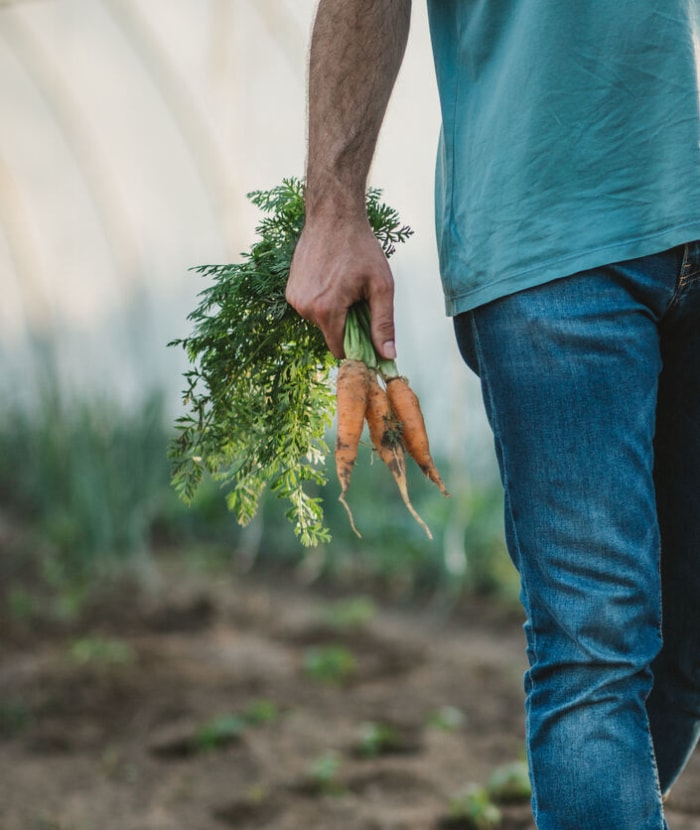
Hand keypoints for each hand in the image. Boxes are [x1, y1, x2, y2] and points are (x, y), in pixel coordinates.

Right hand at [286, 215, 395, 359]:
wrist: (333, 216)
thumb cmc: (360, 247)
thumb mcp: (381, 286)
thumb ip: (384, 323)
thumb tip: (387, 355)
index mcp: (327, 309)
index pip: (340, 350)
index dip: (357, 349)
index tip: (370, 338)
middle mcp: (305, 307)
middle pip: (331, 335)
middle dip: (348, 326)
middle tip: (359, 300)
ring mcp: (294, 298)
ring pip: (321, 322)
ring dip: (335, 313)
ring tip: (344, 286)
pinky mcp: (290, 290)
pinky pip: (311, 308)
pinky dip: (323, 302)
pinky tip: (331, 280)